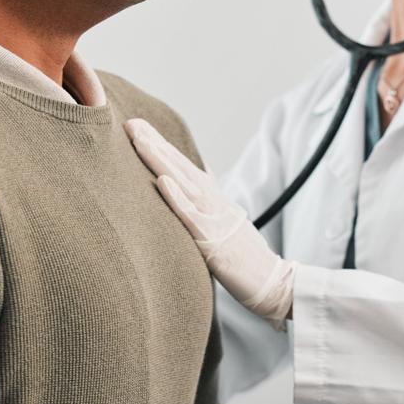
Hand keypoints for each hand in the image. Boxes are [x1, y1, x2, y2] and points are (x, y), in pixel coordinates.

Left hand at [124, 118, 295, 326]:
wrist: (272, 280)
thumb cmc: (246, 255)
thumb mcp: (228, 219)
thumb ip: (212, 198)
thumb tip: (204, 173)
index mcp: (213, 197)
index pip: (183, 165)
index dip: (162, 145)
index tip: (139, 127)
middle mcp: (212, 201)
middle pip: (180, 166)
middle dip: (155, 144)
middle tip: (131, 123)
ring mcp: (213, 218)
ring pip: (183, 182)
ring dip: (161, 160)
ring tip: (141, 140)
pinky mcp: (212, 240)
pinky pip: (191, 216)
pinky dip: (177, 197)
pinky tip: (162, 181)